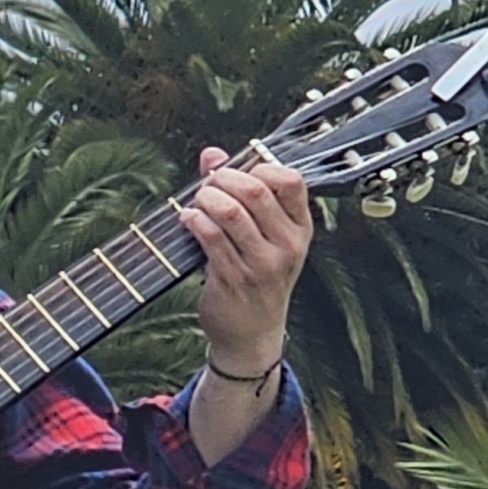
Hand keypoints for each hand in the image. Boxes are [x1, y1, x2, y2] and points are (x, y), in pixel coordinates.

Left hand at [182, 145, 312, 382]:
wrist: (251, 334)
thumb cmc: (255, 278)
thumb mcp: (262, 236)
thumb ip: (239, 191)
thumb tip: (211, 154)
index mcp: (300, 228)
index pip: (291, 180)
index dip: (259, 166)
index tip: (237, 174)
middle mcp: (287, 245)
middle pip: (256, 191)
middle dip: (223, 179)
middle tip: (208, 186)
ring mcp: (262, 264)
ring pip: (230, 212)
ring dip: (205, 199)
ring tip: (197, 202)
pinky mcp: (234, 279)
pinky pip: (210, 238)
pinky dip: (193, 220)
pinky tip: (186, 219)